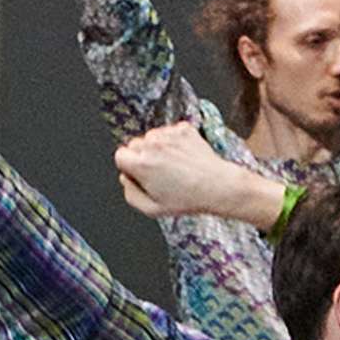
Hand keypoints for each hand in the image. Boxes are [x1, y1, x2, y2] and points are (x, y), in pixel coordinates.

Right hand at [116, 119, 287, 224]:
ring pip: (152, 136)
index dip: (130, 167)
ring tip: (176, 166)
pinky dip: (175, 141)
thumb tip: (125, 179)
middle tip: (161, 172)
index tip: (142, 175)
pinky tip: (185, 156)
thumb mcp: (152, 209)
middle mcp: (152, 144)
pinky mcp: (184, 129)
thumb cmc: (188, 200)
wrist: (219, 187)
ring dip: (159, 147)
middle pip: (135, 144)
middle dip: (143, 156)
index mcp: (140, 163)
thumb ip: (131, 194)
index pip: (120, 155)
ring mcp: (169, 134)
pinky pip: (171, 132)